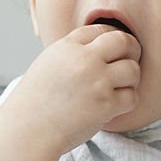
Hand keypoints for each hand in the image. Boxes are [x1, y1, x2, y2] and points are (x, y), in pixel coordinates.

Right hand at [6, 23, 141, 154]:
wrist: (27, 131)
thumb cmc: (35, 102)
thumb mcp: (48, 64)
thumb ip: (72, 54)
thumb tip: (99, 48)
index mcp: (67, 47)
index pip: (100, 29)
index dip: (111, 38)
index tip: (113, 50)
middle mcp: (83, 59)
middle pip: (123, 41)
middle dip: (132, 50)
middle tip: (130, 61)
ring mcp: (96, 81)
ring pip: (132, 69)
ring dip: (131, 79)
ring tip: (121, 87)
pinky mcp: (106, 104)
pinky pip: (132, 97)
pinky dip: (128, 101)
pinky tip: (116, 106)